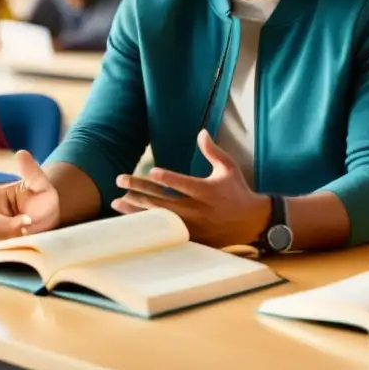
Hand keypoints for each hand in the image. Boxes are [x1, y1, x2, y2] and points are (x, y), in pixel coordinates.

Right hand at [0, 150, 60, 241]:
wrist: (49, 214)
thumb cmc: (42, 196)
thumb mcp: (40, 183)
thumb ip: (31, 170)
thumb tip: (21, 153)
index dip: (8, 221)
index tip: (27, 220)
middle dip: (12, 234)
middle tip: (31, 231)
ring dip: (16, 242)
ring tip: (32, 235)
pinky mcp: (3, 246)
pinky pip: (4, 252)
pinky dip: (17, 250)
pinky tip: (29, 244)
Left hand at [112, 130, 269, 247]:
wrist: (251, 222)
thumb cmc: (237, 190)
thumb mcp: (228, 167)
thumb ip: (212, 151)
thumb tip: (201, 132)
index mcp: (207, 191)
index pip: (183, 184)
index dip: (168, 179)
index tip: (151, 172)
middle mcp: (197, 209)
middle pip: (163, 201)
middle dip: (139, 190)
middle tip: (119, 179)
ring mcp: (192, 226)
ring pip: (159, 218)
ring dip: (136, 209)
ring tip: (116, 201)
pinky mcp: (190, 237)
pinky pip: (163, 232)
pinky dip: (147, 226)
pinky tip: (131, 220)